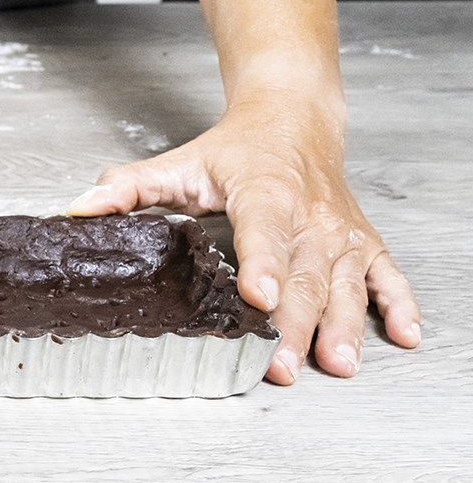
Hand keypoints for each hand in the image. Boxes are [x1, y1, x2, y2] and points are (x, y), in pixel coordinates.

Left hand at [66, 94, 421, 384]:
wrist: (295, 119)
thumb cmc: (236, 149)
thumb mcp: (178, 162)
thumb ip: (127, 188)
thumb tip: (80, 209)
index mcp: (264, 193)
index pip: (262, 233)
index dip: (263, 266)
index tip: (259, 297)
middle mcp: (309, 216)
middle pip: (303, 276)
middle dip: (293, 324)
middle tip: (279, 363)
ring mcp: (340, 233)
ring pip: (344, 284)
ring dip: (341, 326)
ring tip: (334, 363)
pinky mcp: (361, 243)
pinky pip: (386, 276)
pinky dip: (398, 305)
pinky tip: (401, 336)